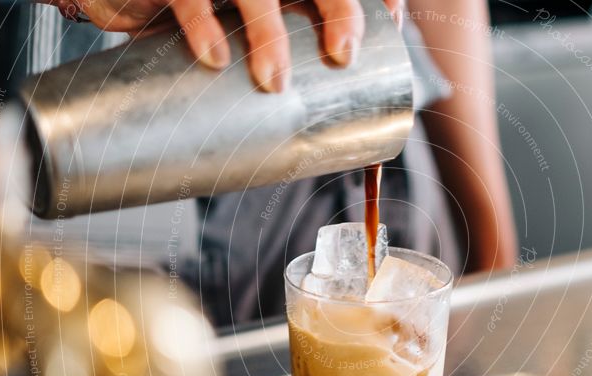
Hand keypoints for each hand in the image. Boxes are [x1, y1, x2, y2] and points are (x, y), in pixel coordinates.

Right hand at [58, 0, 403, 90]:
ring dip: (268, 31)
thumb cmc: (201, 23)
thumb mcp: (246, 37)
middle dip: (338, 9)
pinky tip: (215, 58)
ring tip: (275, 82)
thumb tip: (332, 146)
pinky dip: (201, 25)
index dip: (375, 1)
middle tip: (342, 55)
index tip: (391, 31)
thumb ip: (283, 73)